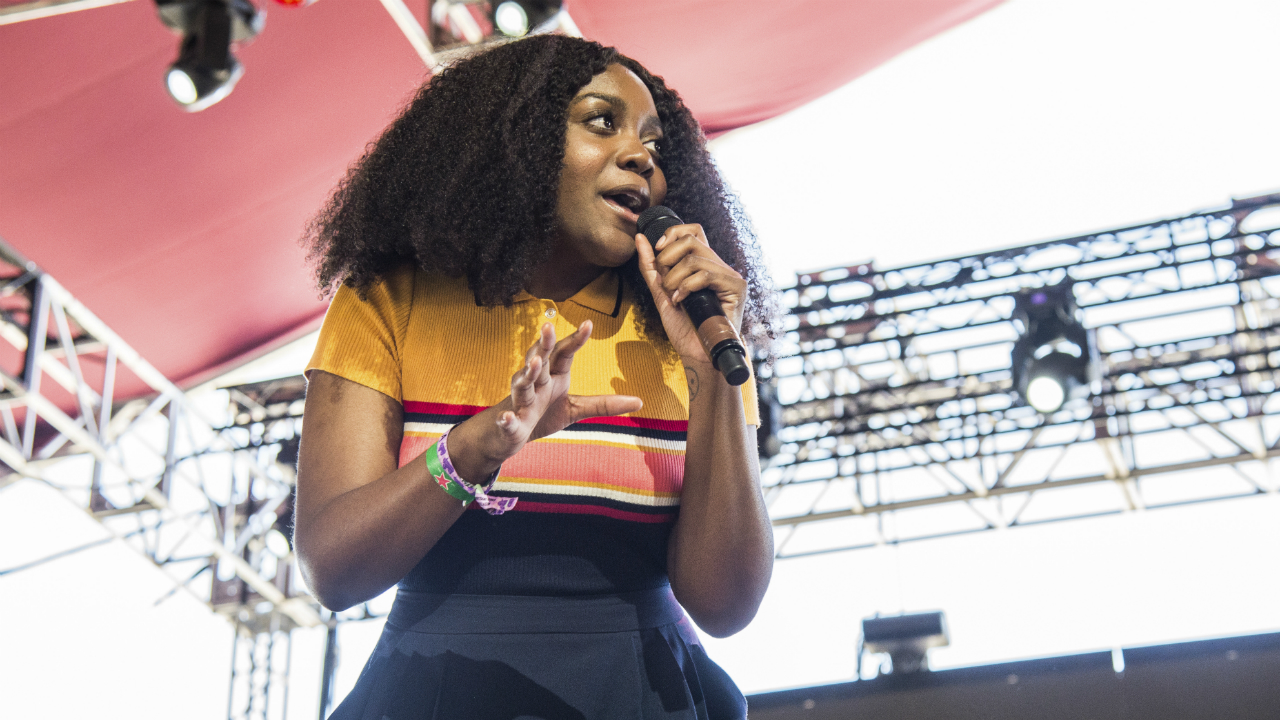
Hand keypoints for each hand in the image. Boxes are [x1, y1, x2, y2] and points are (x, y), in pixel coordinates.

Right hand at [484, 321, 642, 460]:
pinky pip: (508, 421)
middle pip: (539, 359)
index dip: (575, 339)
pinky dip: (507, 420)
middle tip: (549, 326)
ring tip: (535, 363)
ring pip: (522, 384)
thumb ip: (603, 404)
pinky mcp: (509, 423)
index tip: (589, 323)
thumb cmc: (542, 414)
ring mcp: (520, 402)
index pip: (564, 353)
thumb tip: (639, 402)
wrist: (510, 434)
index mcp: (553, 376)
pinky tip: (507, 419)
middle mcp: (535, 383)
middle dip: (544, 344)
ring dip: (527, 373)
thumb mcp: (575, 408)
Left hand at [635, 224, 746, 367]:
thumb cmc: (684, 327)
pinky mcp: (736, 287)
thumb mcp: (661, 292)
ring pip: (695, 259)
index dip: (673, 234)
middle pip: (691, 240)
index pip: (692, 231)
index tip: (658, 251)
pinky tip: (682, 301)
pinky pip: (706, 275)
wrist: (697, 354)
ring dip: (675, 279)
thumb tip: (640, 239)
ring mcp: (729, 276)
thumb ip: (651, 267)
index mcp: (704, 264)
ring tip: (674, 297)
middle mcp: (719, 266)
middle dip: (667, 258)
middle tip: (665, 282)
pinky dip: (687, 287)